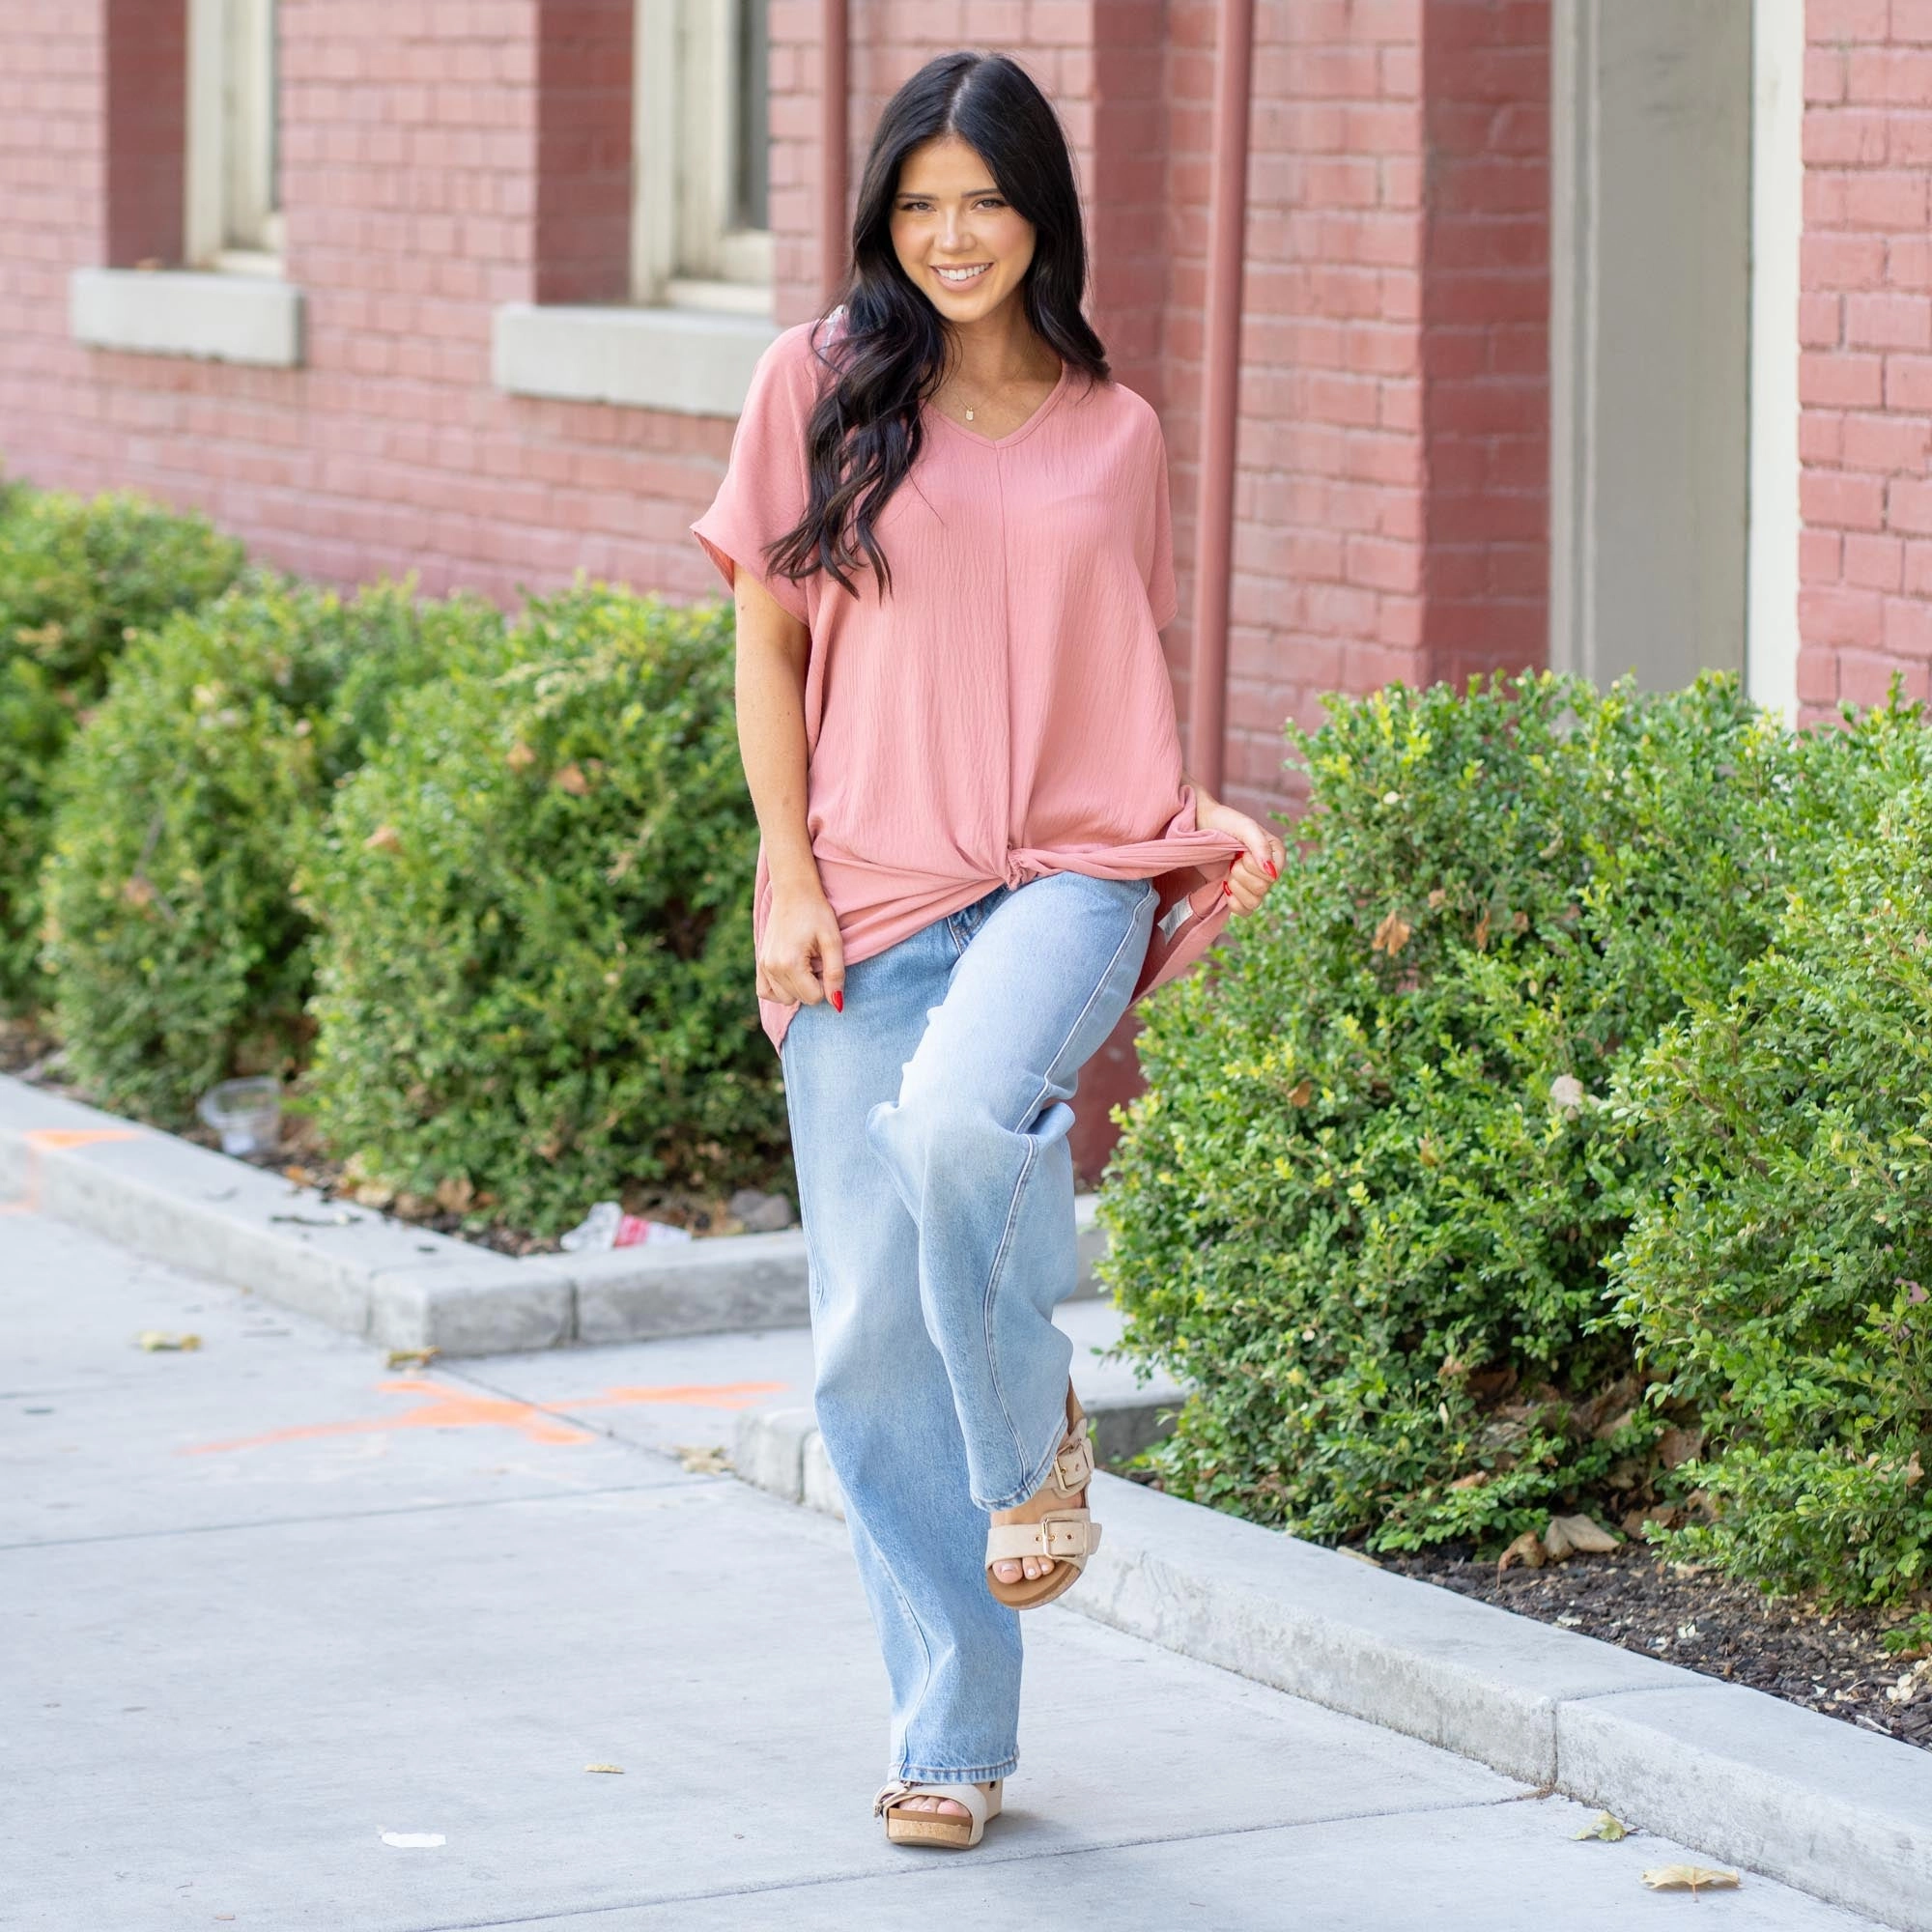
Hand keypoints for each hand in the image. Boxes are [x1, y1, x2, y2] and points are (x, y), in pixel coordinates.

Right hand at [759, 881, 846, 1010]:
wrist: (793, 891)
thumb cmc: (816, 913)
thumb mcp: (833, 941)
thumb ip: (835, 974)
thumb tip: (837, 1004)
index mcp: (790, 963)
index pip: (814, 998)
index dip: (826, 984)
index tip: (825, 962)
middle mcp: (772, 967)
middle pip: (800, 999)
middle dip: (813, 986)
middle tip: (816, 960)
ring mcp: (763, 966)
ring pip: (784, 999)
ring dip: (798, 988)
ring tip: (805, 964)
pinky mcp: (759, 963)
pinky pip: (765, 992)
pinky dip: (779, 990)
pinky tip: (791, 975)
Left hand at [1196, 794, 1284, 915]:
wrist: (1199, 826)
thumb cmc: (1223, 822)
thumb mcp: (1244, 827)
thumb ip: (1259, 845)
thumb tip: (1271, 871)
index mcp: (1274, 853)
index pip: (1274, 874)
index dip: (1255, 867)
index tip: (1243, 853)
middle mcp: (1267, 870)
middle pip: (1263, 889)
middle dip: (1242, 874)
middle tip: (1233, 859)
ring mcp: (1253, 883)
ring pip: (1254, 902)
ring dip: (1236, 886)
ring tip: (1228, 871)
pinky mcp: (1240, 893)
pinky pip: (1245, 911)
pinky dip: (1234, 902)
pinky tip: (1225, 887)